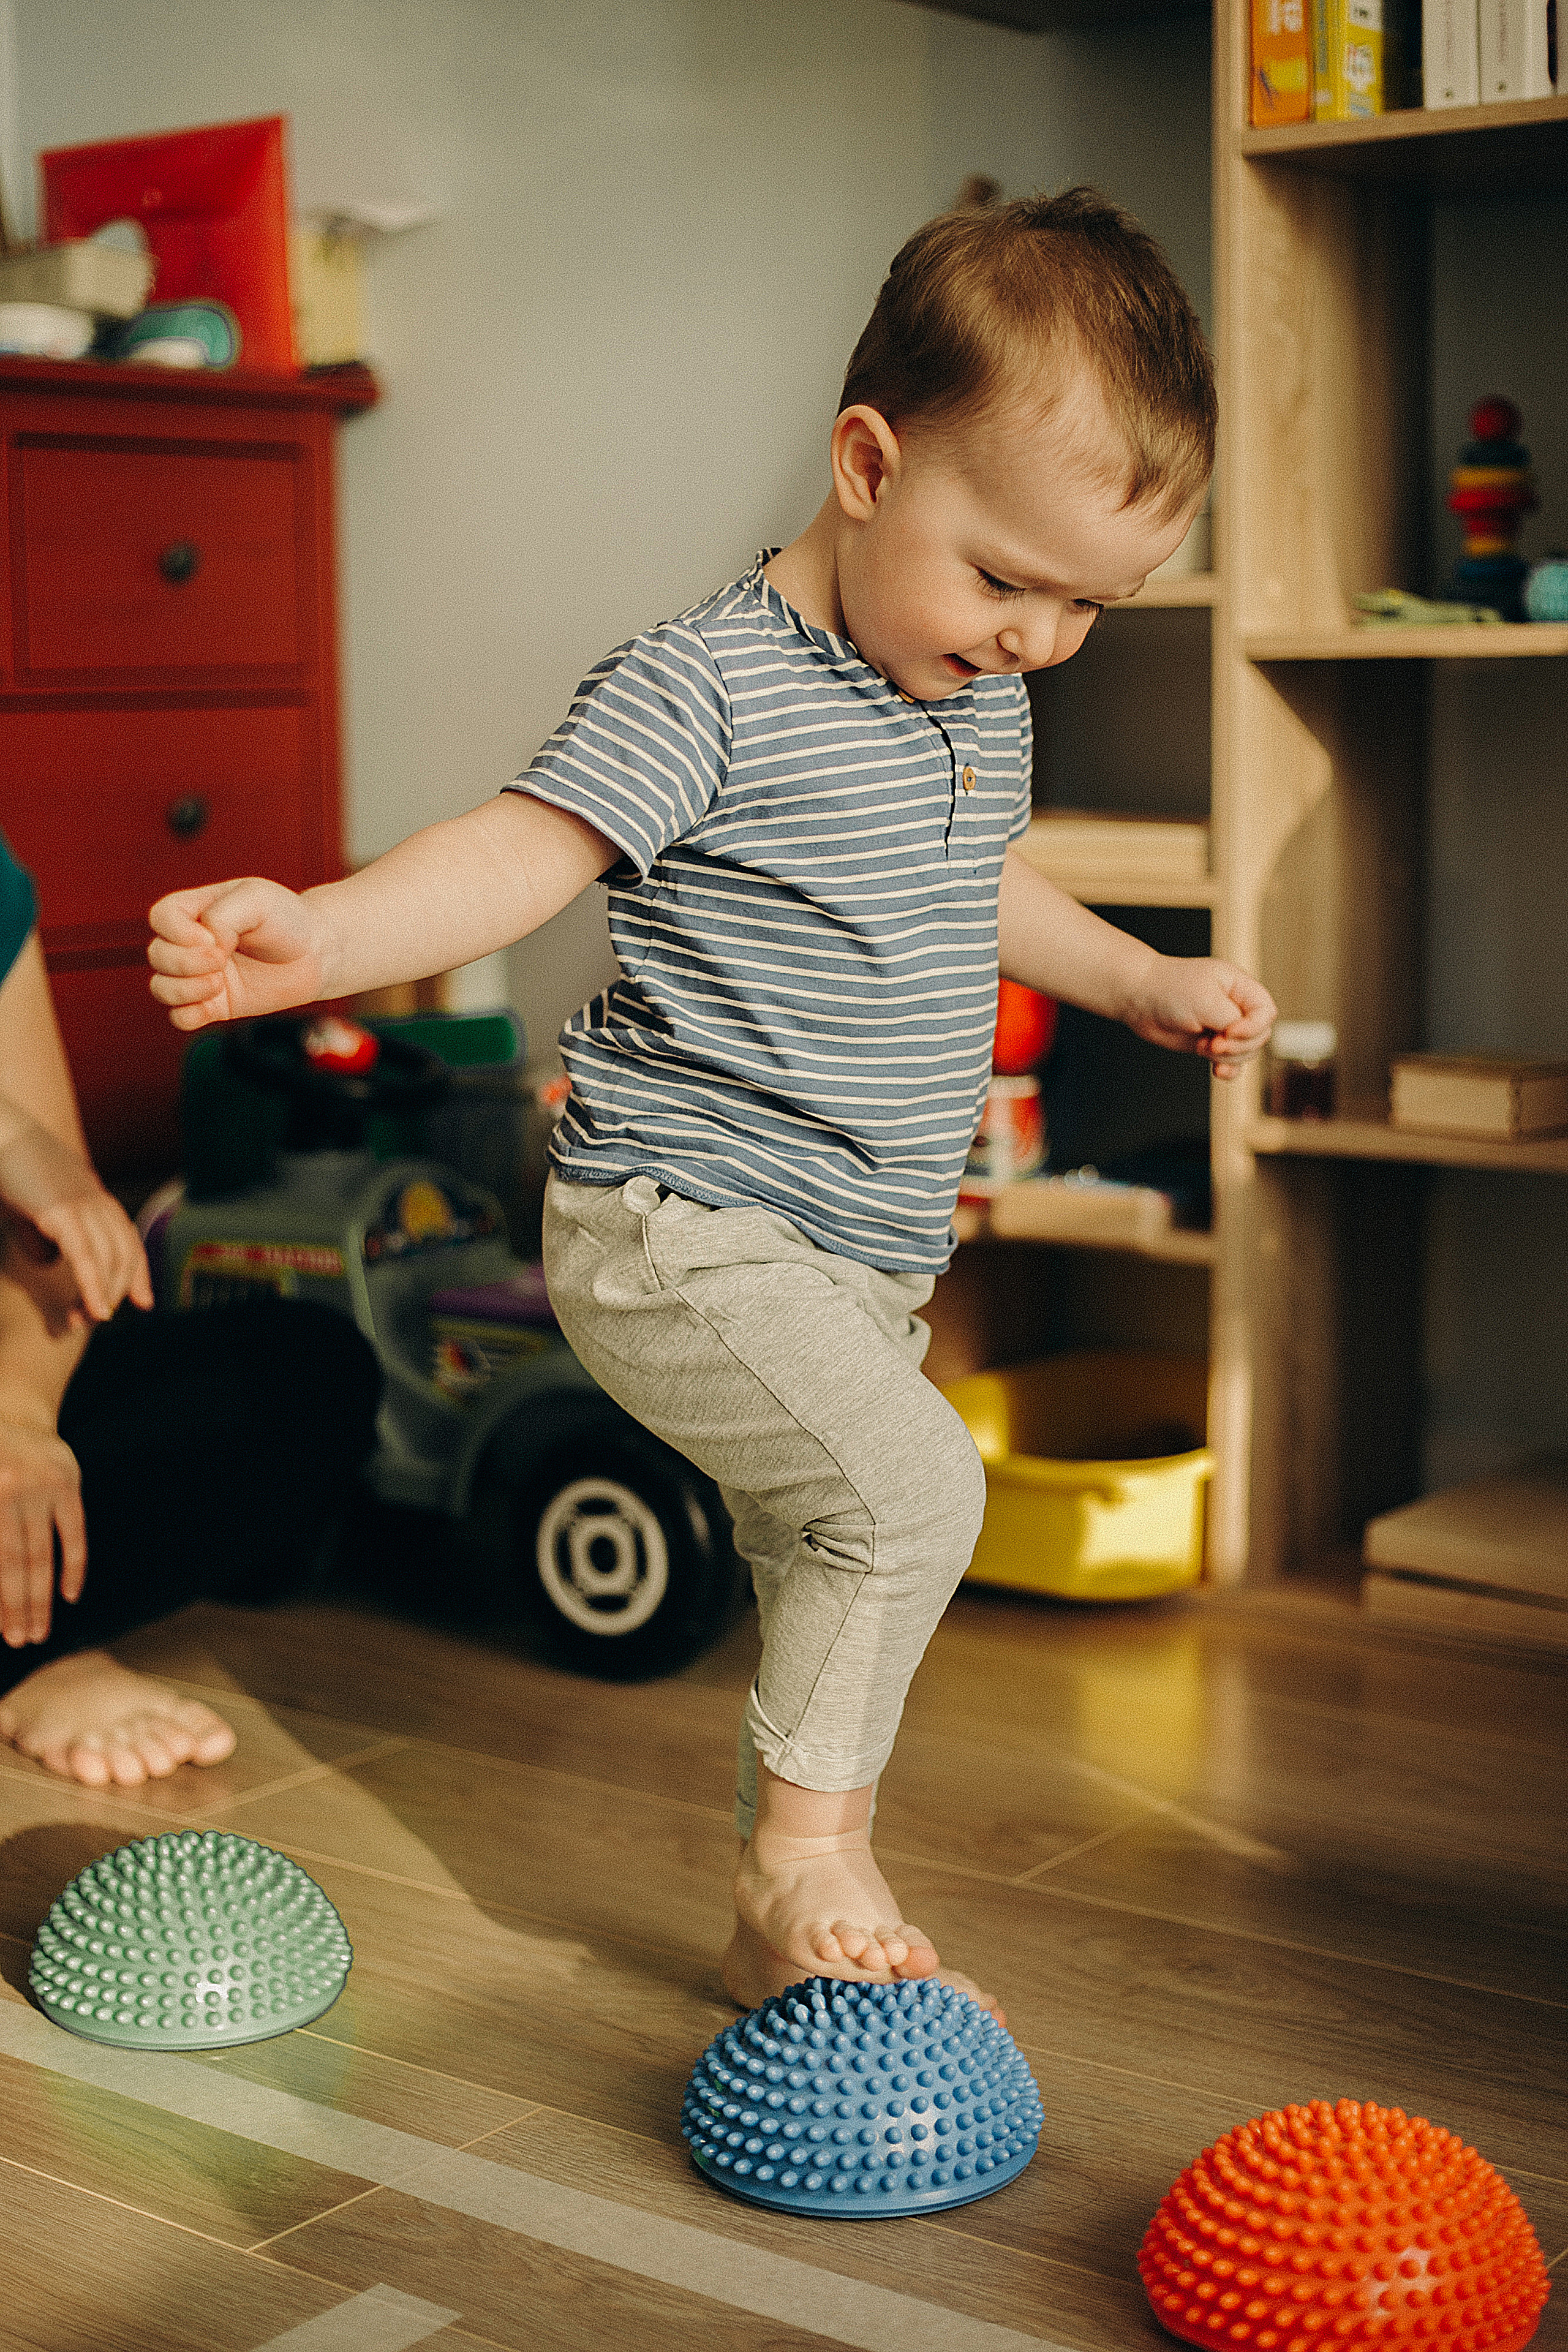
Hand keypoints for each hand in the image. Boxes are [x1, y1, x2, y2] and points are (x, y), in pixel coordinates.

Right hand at [0, 1123, 151, 1323]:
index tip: (144, 1301)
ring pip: (111, 1259)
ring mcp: (81, 1203)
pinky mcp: (61, 1210)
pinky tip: (96, 1309)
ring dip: (104, 1295)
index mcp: (92, 1193)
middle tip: (98, 1318)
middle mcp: (95, 1197)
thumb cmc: (7, 1165)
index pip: (127, 1237)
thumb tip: (51, 1261)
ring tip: (89, 1320)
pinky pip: (85, 1256)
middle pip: (125, 1253)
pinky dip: (94, 1287)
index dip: (138, 1271)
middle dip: (118, 1290)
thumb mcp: (31, 1203)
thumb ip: (43, 1231)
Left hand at [0, 1414, 83, 1646]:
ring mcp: (42, 1487)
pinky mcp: (68, 1483)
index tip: (1, 1631)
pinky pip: (73, 1532)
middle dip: (17, 1606)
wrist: (10, 1413)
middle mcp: (9, 1490)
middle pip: (16, 1562)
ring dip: (42, 1596)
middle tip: (20, 1641)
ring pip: (43, 1553)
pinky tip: (69, 1596)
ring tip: (39, 1630)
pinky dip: (73, 1565)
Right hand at [148, 876, 325, 1029]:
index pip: (160, 917)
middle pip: (157, 955)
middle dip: (185, 963)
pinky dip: (188, 1016)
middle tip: (222, 961)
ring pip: (161, 988)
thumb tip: (205, 946)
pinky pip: (180, 1018)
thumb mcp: (257, 899)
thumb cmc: (286, 919)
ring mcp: (200, 976)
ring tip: (220, 983)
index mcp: (196, 910)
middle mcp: (191, 944)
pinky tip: (214, 1005)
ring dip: (185, 990)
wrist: (316, 953)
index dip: (177, 932)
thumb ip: (223, 915)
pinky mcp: (214, 1005)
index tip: (214, 938)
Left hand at [1120, 953, 1275, 1078]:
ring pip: (1245, 1052)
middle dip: (1237, 1045)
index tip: (1229, 1031)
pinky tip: (1216, 1071)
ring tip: (1202, 1047)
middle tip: (1211, 1043)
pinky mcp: (1209, 1044)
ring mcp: (1222, 1027)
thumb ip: (1231, 1019)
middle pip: (1259, 1036)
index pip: (1267, 1012)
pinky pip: (1230, 1063)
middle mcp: (1235, 1007)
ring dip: (1227, 1057)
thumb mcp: (1205, 1000)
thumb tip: (1240, 1037)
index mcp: (1240, 987)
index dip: (1254, 1027)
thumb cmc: (1169, 989)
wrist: (1139, 998)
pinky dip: (1227, 1069)